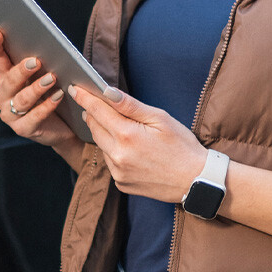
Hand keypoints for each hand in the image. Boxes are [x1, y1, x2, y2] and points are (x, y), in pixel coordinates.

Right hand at [0, 29, 83, 162]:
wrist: (60, 128)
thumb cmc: (50, 96)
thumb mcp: (42, 77)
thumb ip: (38, 64)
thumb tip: (46, 43)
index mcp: (5, 78)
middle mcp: (3, 96)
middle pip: (8, 80)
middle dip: (21, 70)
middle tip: (37, 61)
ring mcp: (10, 114)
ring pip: (21, 99)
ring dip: (37, 88)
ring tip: (52, 79)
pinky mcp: (23, 129)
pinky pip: (34, 117)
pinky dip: (47, 106)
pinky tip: (58, 96)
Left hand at [72, 86, 206, 202]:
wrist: (196, 180)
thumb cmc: (182, 146)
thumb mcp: (160, 119)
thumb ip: (131, 106)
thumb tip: (108, 92)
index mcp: (128, 135)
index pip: (98, 111)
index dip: (86, 98)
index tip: (76, 88)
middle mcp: (118, 156)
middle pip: (95, 128)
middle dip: (93, 114)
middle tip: (93, 103)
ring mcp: (118, 172)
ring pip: (102, 146)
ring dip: (106, 134)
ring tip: (121, 127)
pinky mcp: (121, 183)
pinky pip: (111, 162)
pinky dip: (115, 152)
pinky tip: (131, 150)